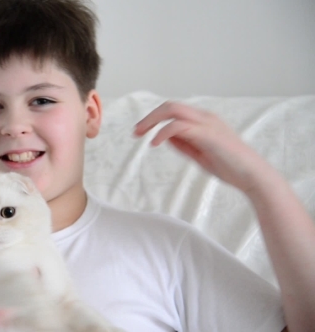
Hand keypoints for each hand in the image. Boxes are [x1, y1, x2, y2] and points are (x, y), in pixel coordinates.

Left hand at [133, 101, 273, 192]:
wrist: (252, 176)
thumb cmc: (228, 166)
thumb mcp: (199, 154)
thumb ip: (183, 144)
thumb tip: (165, 137)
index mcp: (204, 120)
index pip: (174, 110)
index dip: (154, 118)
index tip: (140, 132)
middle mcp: (205, 117)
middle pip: (171, 105)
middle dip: (150, 117)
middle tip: (135, 132)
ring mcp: (207, 123)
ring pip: (173, 109)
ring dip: (152, 120)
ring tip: (140, 134)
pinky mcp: (207, 134)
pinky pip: (179, 125)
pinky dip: (163, 132)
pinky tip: (155, 143)